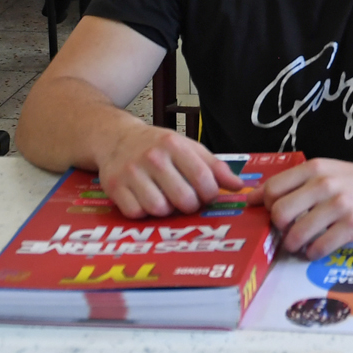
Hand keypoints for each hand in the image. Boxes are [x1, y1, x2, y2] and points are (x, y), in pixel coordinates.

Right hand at [95, 122, 240, 217]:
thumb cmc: (158, 146)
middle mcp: (153, 157)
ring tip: (165, 199)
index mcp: (175, 145)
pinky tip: (145, 200)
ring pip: (160, 209)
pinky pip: (137, 213)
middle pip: (184, 199)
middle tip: (186, 199)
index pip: (203, 179)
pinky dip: (144, 212)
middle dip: (190, 205)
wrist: (116, 138)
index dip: (210, 194)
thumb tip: (238, 186)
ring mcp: (131, 172)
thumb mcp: (188, 147)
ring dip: (166, 210)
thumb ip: (214, 166)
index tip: (207, 195)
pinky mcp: (114, 187)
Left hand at [260, 158, 352, 259]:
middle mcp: (324, 184)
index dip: (267, 206)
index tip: (276, 212)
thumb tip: (250, 198)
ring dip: (294, 245)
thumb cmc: (352, 180)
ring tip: (300, 243)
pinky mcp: (352, 226)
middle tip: (287, 230)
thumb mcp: (321, 171)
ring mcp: (339, 205)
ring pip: (297, 234)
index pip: (272, 189)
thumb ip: (289, 183)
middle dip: (278, 228)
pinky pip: (319, 248)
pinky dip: (312, 253)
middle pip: (279, 213)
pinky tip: (317, 249)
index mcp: (313, 169)